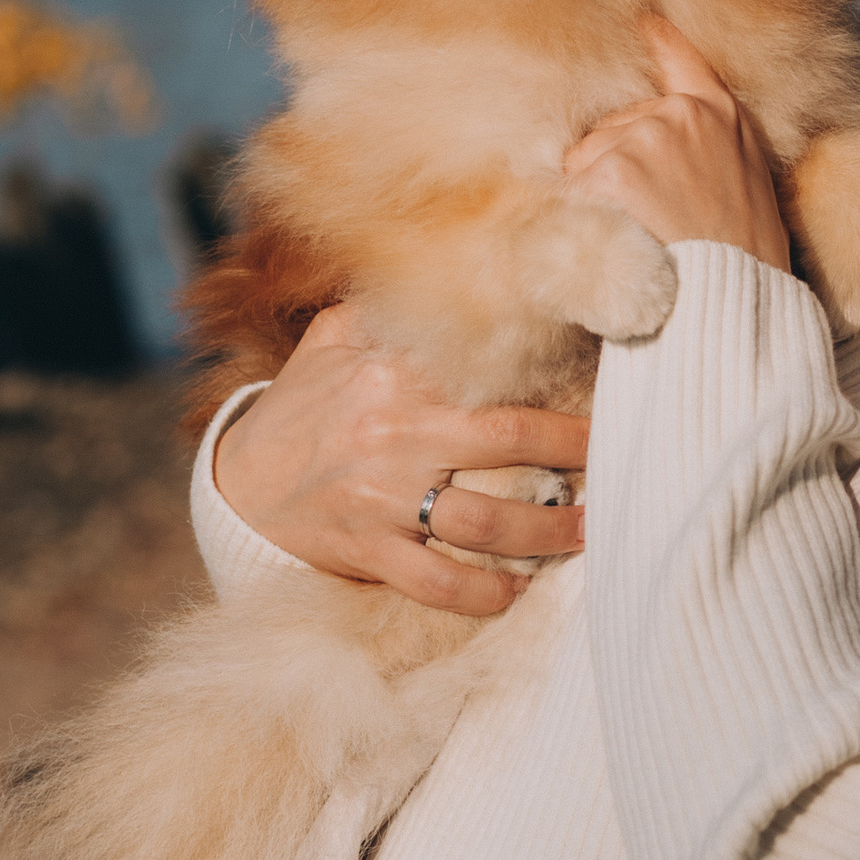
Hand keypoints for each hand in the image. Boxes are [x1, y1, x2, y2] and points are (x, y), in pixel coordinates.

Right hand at [212, 314, 588, 617]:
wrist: (238, 481)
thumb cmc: (301, 406)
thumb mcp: (335, 341)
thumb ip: (393, 310)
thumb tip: (454, 266)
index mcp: (394, 375)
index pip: (494, 374)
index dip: (556, 385)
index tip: (609, 391)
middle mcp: (396, 434)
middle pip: (510, 442)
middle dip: (575, 457)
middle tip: (620, 469)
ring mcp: (382, 498)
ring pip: (485, 523)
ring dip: (547, 534)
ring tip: (587, 534)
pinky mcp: (368, 551)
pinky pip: (437, 582)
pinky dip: (483, 593)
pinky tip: (515, 592)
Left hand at [563, 19, 789, 270]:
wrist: (733, 298)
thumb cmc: (743, 252)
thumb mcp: (746, 181)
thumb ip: (710, 143)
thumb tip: (662, 128)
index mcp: (719, 113)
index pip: (678, 55)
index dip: (653, 37)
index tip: (637, 21)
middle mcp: (681, 114)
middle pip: (614, 123)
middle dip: (612, 160)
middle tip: (645, 213)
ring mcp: (646, 137)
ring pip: (587, 154)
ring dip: (592, 190)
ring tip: (634, 229)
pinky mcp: (614, 168)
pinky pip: (572, 187)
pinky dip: (578, 213)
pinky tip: (612, 236)